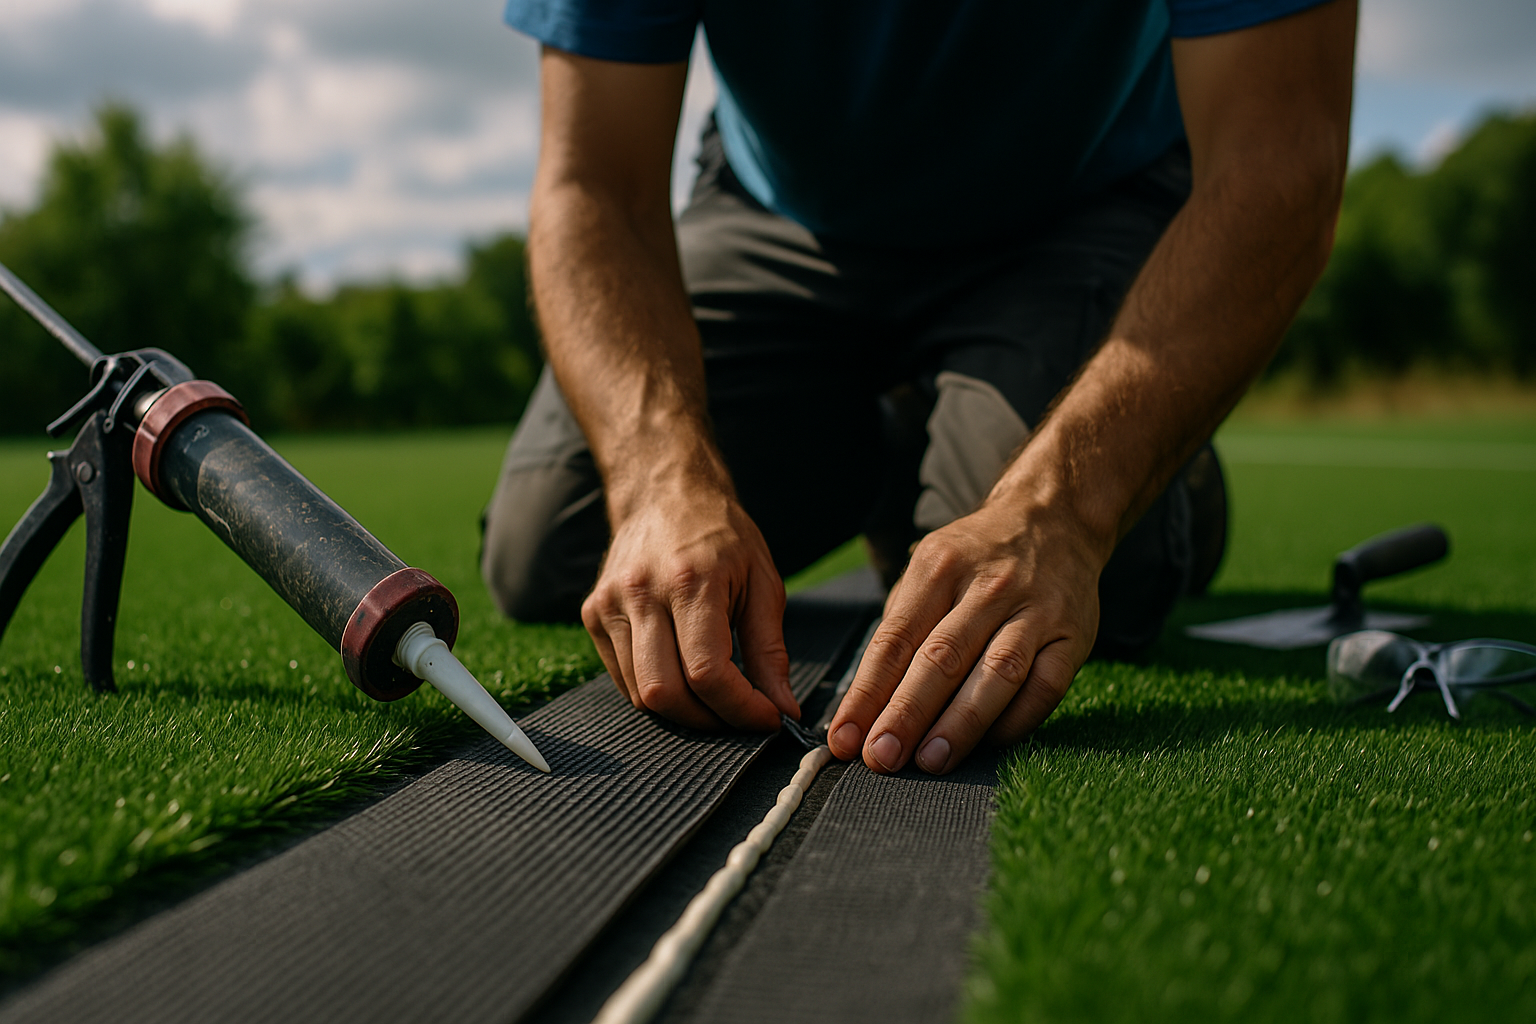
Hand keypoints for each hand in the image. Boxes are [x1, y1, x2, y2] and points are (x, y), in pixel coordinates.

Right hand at [581, 484, 798, 731]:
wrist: (665, 494)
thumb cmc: (722, 537)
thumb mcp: (763, 583)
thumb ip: (770, 650)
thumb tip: (782, 709)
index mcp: (690, 581)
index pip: (707, 672)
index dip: (741, 709)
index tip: (769, 718)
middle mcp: (641, 593)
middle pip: (665, 693)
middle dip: (708, 721)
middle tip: (740, 718)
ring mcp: (610, 604)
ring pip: (640, 693)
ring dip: (683, 712)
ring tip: (715, 699)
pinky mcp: (593, 614)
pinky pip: (624, 678)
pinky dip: (657, 691)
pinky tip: (683, 675)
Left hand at [827, 500, 1103, 773]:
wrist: (1056, 519)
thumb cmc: (977, 559)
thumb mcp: (931, 569)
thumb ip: (903, 627)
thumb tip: (865, 704)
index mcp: (940, 567)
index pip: (896, 639)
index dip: (868, 692)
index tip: (844, 737)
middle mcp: (988, 586)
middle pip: (942, 657)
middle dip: (906, 713)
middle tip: (881, 757)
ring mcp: (1035, 611)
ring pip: (996, 673)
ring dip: (960, 724)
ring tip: (930, 761)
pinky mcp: (1073, 637)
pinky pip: (1044, 689)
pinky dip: (1014, 722)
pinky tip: (986, 747)